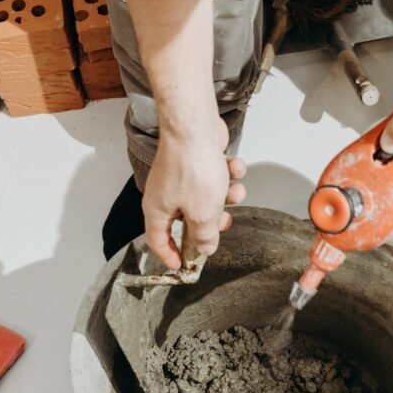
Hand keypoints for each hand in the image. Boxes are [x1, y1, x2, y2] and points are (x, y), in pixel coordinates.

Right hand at [142, 116, 245, 269]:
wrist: (195, 126)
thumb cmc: (192, 168)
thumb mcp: (201, 214)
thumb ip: (203, 236)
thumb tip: (204, 250)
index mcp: (158, 210)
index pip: (158, 240)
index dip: (170, 255)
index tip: (183, 265)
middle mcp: (166, 194)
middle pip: (187, 220)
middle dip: (210, 222)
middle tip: (223, 222)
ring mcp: (180, 177)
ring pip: (205, 198)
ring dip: (225, 196)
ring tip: (234, 190)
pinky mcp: (195, 162)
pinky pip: (213, 176)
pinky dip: (227, 174)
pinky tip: (233, 166)